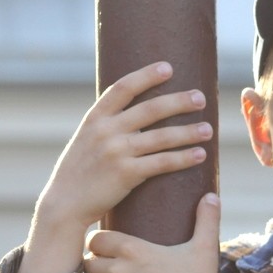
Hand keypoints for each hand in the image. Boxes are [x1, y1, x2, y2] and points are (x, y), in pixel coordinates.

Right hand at [40, 61, 212, 227]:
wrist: (64, 204)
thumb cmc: (79, 171)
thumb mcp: (86, 139)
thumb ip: (107, 124)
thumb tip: (137, 111)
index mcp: (95, 118)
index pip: (123, 88)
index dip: (146, 75)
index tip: (168, 68)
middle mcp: (106, 131)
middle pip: (150, 109)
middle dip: (179, 102)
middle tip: (201, 98)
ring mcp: (116, 152)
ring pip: (161, 137)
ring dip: (188, 132)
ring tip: (208, 130)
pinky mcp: (126, 174)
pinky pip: (162, 163)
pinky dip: (183, 158)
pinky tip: (200, 155)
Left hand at [83, 192, 221, 272]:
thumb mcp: (204, 249)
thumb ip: (206, 219)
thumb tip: (211, 196)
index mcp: (133, 249)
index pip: (96, 239)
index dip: (99, 243)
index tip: (108, 249)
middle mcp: (117, 270)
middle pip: (88, 262)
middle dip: (97, 265)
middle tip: (110, 270)